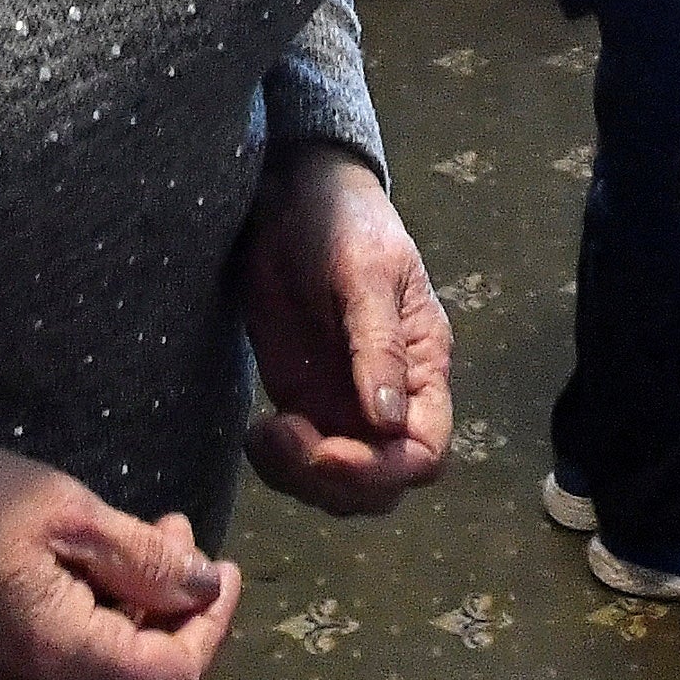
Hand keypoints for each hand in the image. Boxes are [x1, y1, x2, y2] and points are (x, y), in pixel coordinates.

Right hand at [0, 445, 241, 679]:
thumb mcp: (70, 513)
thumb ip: (145, 558)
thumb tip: (207, 587)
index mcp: (64, 658)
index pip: (172, 678)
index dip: (214, 627)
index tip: (225, 568)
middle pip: (145, 679)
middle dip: (181, 610)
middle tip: (180, 533)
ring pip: (113, 671)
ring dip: (145, 609)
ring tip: (148, 535)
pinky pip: (77, 663)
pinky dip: (108, 618)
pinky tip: (103, 561)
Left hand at [233, 139, 453, 514]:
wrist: (291, 195)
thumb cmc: (343, 221)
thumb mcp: (366, 274)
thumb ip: (377, 346)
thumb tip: (388, 423)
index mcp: (423, 365)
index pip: (424, 451)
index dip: (383, 470)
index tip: (329, 455)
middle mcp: (389, 398)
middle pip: (381, 484)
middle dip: (334, 481)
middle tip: (285, 437)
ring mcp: (342, 404)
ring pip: (336, 484)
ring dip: (300, 479)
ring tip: (264, 434)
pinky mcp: (301, 400)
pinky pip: (297, 460)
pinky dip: (276, 464)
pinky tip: (255, 433)